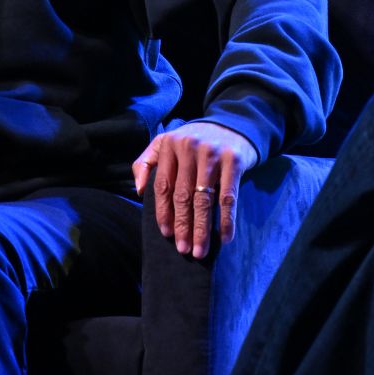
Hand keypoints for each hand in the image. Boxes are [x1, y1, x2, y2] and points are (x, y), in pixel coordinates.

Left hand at [132, 120, 257, 258]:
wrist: (234, 124)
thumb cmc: (195, 140)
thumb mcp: (166, 143)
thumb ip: (147, 163)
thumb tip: (139, 190)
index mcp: (169, 146)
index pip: (163, 185)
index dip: (163, 212)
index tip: (165, 234)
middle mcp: (188, 149)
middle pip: (183, 196)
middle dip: (182, 226)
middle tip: (183, 249)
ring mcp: (212, 154)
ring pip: (204, 199)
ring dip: (202, 228)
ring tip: (200, 249)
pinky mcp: (233, 161)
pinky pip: (228, 197)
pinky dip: (227, 219)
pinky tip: (225, 236)